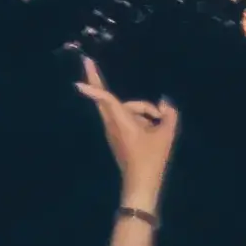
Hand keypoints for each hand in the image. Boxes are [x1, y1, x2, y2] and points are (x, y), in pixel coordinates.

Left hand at [75, 51, 178, 195]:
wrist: (141, 183)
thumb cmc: (152, 158)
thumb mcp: (167, 134)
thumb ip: (168, 114)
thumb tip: (164, 104)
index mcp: (122, 122)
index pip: (106, 100)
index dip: (93, 88)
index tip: (77, 82)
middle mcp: (113, 124)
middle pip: (105, 99)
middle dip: (96, 81)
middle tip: (87, 62)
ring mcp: (113, 131)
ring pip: (124, 109)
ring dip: (140, 110)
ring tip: (158, 123)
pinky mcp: (117, 136)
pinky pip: (126, 118)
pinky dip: (139, 118)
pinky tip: (153, 126)